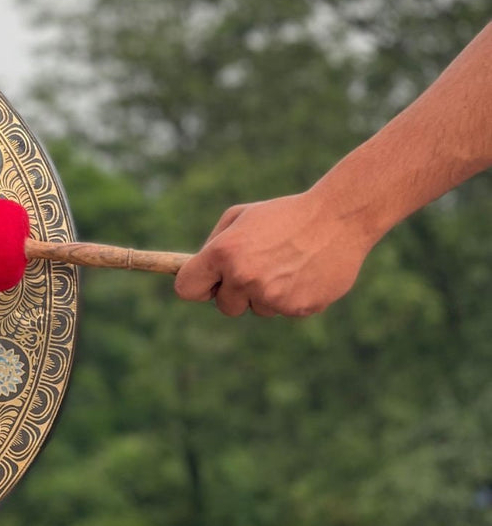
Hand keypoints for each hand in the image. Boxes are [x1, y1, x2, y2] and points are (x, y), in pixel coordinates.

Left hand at [173, 191, 377, 317]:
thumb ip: (213, 246)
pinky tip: (305, 272)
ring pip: (258, 309)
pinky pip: (285, 310)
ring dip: (266, 294)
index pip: (187, 289)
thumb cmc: (283, 215)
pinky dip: (292, 296)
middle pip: (225, 306)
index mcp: (223, 253)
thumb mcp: (239, 217)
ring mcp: (272, 296)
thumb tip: (200, 274)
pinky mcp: (298, 308)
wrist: (338, 217)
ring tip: (286, 264)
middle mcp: (244, 277)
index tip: (207, 283)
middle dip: (235, 292)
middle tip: (257, 268)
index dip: (197, 286)